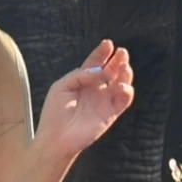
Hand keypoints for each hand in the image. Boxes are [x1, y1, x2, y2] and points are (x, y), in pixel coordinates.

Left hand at [35, 41, 133, 162]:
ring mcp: (104, 100)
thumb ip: (80, 75)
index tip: (108, 43)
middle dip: (118, 60)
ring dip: (125, 73)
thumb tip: (99, 71)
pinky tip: (123, 87)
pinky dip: (127, 92)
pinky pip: (123, 101)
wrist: (56, 138)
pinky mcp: (110, 114)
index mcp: (83, 79)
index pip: (96, 62)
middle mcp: (96, 88)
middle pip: (111, 70)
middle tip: (122, 52)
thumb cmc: (55, 112)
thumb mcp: (62, 86)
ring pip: (121, 83)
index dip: (102, 52)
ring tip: (124, 67)